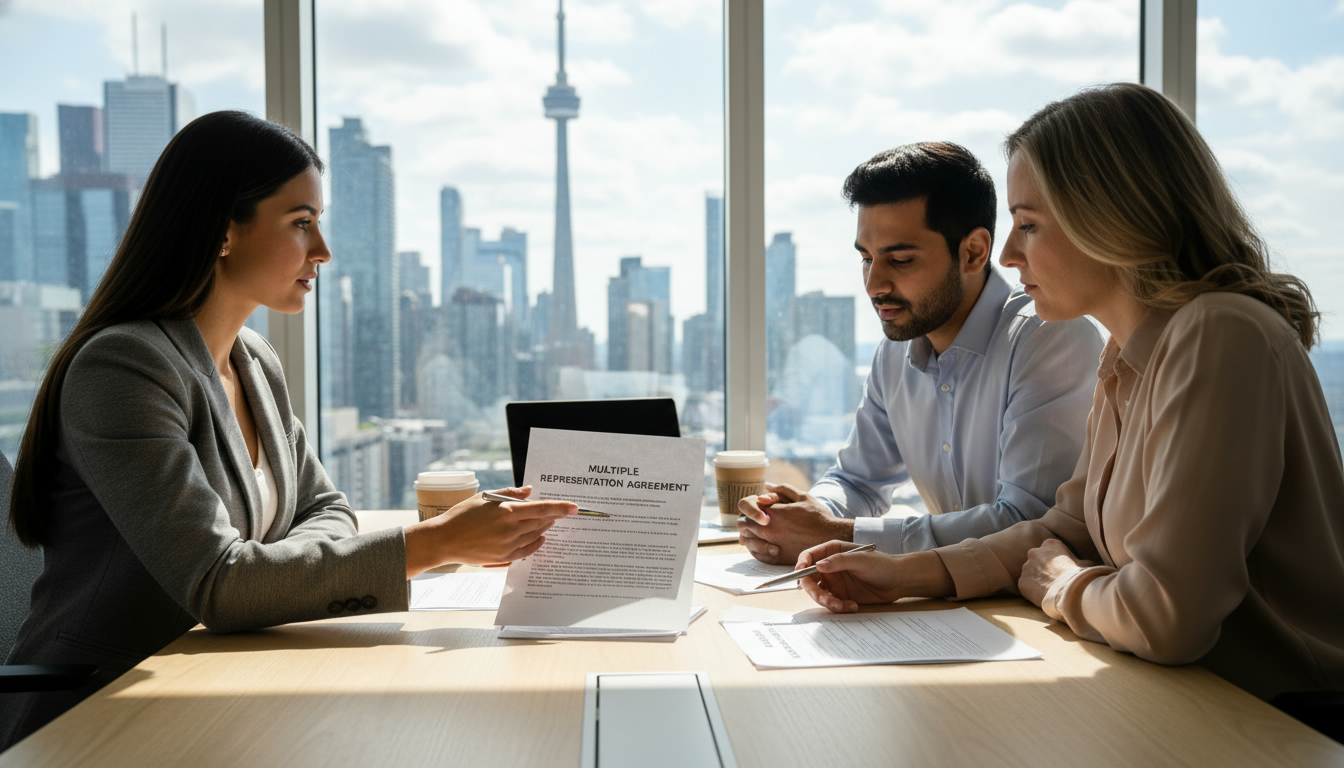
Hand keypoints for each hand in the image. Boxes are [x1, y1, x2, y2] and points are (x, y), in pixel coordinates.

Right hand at [403, 485, 575, 576]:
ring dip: (544, 529)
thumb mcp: (485, 498)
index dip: (561, 508)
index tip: (575, 507)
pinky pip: (527, 551)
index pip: (542, 509)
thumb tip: (530, 491)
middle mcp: (511, 529)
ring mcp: (508, 545)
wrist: (444, 540)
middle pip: (542, 523)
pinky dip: (536, 544)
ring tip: (548, 523)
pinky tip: (540, 539)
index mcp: (507, 511)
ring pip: (535, 536)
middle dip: (553, 517)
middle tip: (559, 513)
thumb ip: (510, 494)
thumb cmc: (462, 515)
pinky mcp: (503, 558)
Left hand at [737, 482, 853, 564]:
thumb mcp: (803, 497)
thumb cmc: (818, 517)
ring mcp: (772, 544)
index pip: (748, 506)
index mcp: (774, 513)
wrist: (831, 538)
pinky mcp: (776, 558)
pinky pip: (756, 554)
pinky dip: (755, 548)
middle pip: (744, 524)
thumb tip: (767, 486)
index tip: (757, 508)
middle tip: (754, 520)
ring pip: (747, 539)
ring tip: (756, 533)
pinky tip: (762, 545)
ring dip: (749, 534)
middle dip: (747, 520)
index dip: (750, 506)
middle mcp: (769, 529)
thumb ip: (782, 489)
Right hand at [796, 540, 903, 612]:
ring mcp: (834, 582)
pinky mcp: (840, 595)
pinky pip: (831, 603)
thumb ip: (839, 561)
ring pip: (818, 594)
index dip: (802, 564)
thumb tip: (818, 565)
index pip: (809, 556)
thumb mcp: (861, 559)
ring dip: (828, 602)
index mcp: (832, 551)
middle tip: (825, 598)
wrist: (898, 581)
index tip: (801, 572)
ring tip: (844, 605)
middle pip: (809, 579)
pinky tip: (852, 605)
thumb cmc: (882, 564)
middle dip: (814, 591)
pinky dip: (838, 607)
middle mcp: (830, 567)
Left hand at [1018, 539, 1092, 606]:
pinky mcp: (1021, 581)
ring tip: (1048, 588)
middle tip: (1053, 578)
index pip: (1050, 549)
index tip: (1061, 567)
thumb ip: (1081, 561)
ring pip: (1029, 572)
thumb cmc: (1077, 576)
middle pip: (1037, 559)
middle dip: (1043, 567)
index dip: (1056, 559)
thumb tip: (1088, 564)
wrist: (1067, 591)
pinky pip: (1025, 585)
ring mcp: (1026, 567)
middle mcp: (1034, 552)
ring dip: (1036, 578)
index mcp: (1050, 544)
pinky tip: (1042, 595)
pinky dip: (1032, 590)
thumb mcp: (1085, 564)